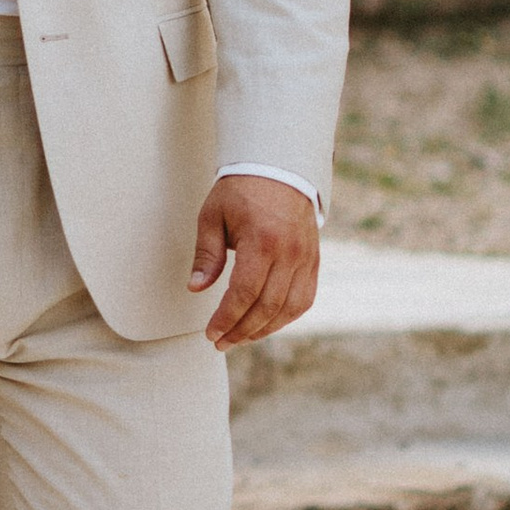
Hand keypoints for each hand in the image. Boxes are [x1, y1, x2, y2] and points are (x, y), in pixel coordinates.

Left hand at [188, 175, 318, 349]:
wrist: (279, 167)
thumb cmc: (241, 189)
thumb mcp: (213, 216)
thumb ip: (206, 255)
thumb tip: (195, 288)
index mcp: (262, 241)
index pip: (244, 293)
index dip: (227, 318)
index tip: (212, 333)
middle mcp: (289, 253)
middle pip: (267, 306)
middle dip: (242, 330)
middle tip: (221, 342)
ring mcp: (305, 258)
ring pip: (289, 308)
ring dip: (264, 329)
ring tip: (241, 337)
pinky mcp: (313, 260)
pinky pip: (304, 299)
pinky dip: (286, 316)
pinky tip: (267, 323)